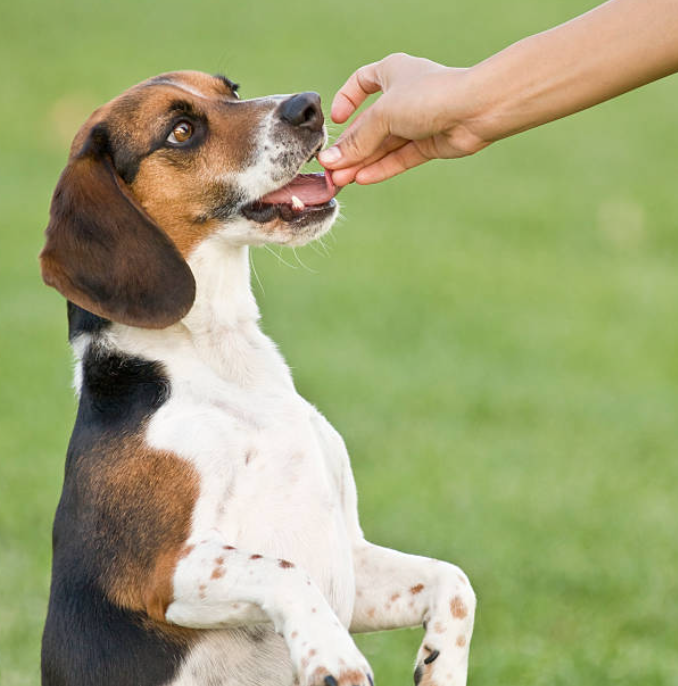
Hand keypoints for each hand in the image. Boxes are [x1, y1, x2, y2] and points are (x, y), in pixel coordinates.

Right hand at [318, 53, 489, 185]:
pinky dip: (381, 168)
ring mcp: (418, 121)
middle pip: (370, 124)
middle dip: (350, 147)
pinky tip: (362, 179)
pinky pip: (399, 157)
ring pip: (384, 144)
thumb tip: (331, 162)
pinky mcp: (429, 143)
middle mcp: (404, 95)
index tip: (337, 121)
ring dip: (362, 162)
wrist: (476, 109)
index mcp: (392, 72)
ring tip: (341, 180)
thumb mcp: (383, 114)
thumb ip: (357, 141)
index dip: (347, 100)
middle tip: (331, 169)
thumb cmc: (430, 95)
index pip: (362, 82)